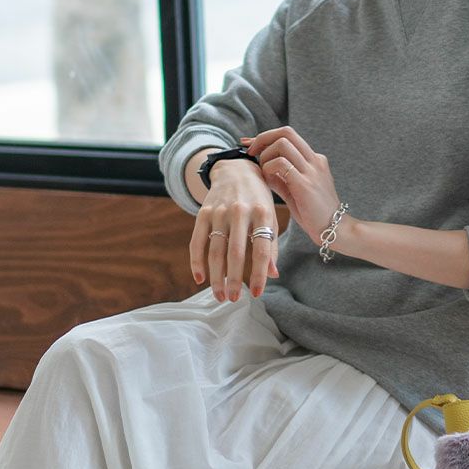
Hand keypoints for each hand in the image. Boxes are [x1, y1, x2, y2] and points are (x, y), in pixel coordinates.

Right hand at [189, 159, 279, 301]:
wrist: (237, 168)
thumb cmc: (259, 200)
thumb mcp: (271, 217)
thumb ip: (272, 245)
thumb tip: (272, 275)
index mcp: (263, 213)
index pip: (262, 250)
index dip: (259, 274)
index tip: (256, 294)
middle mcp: (241, 212)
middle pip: (236, 253)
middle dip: (233, 279)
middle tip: (233, 299)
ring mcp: (220, 211)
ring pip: (215, 250)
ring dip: (216, 276)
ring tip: (219, 295)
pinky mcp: (203, 211)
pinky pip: (197, 240)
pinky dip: (196, 261)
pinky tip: (199, 279)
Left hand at [240, 126, 345, 250]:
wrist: (335, 230)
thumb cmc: (315, 214)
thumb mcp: (296, 191)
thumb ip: (282, 179)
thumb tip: (264, 169)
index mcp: (314, 160)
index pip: (288, 136)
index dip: (266, 137)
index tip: (249, 144)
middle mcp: (315, 161)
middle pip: (286, 132)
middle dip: (263, 138)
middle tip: (251, 152)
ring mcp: (312, 171)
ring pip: (282, 143)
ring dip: (265, 155)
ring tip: (263, 173)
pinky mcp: (305, 184)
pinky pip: (281, 164)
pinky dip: (268, 169)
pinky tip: (268, 181)